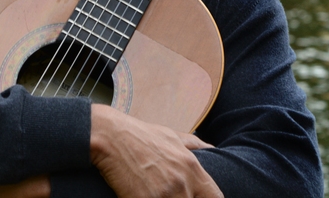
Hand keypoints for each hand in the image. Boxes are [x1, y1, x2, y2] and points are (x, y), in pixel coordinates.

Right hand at [89, 104, 222, 197]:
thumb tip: (212, 148)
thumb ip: (195, 145)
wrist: (112, 137)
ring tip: (157, 196)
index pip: (216, 196)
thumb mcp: (173, 136)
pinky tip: (141, 197)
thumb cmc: (142, 136)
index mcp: (192, 167)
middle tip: (173, 196)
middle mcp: (182, 183)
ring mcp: (164, 194)